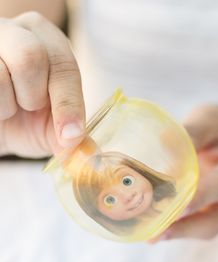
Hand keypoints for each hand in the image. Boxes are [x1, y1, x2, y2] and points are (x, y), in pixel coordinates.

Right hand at [0, 12, 84, 157]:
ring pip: (0, 73)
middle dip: (32, 96)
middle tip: (28, 107)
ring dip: (7, 104)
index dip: (68, 104)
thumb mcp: (50, 129)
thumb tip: (89, 154)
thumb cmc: (24, 120)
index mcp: (50, 43)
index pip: (65, 66)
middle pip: (31, 57)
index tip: (70, 136)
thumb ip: (69, 137)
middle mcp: (20, 31)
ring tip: (7, 107)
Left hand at [150, 105, 217, 241]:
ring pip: (208, 226)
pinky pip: (201, 223)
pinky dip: (180, 226)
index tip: (174, 209)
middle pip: (215, 219)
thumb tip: (162, 141)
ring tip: (151, 236)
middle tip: (154, 235)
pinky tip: (158, 225)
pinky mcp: (216, 207)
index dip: (199, 199)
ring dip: (179, 232)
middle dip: (184, 228)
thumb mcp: (212, 120)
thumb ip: (194, 131)